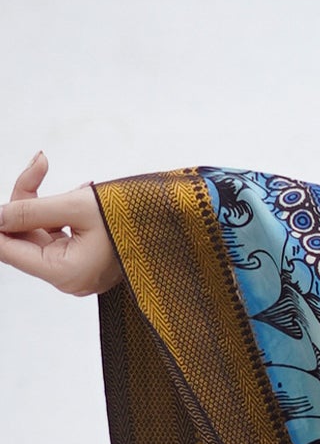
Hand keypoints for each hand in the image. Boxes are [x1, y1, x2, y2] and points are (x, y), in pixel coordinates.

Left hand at [0, 156, 122, 297]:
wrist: (178, 221)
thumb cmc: (134, 217)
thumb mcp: (77, 206)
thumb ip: (31, 209)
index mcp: (65, 273)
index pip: (9, 250)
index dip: (0, 223)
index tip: (1, 201)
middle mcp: (69, 279)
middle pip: (25, 239)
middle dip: (27, 202)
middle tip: (40, 164)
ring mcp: (78, 273)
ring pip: (41, 234)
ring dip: (47, 204)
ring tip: (73, 180)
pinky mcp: (86, 262)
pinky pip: (60, 236)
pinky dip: (62, 213)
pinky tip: (81, 193)